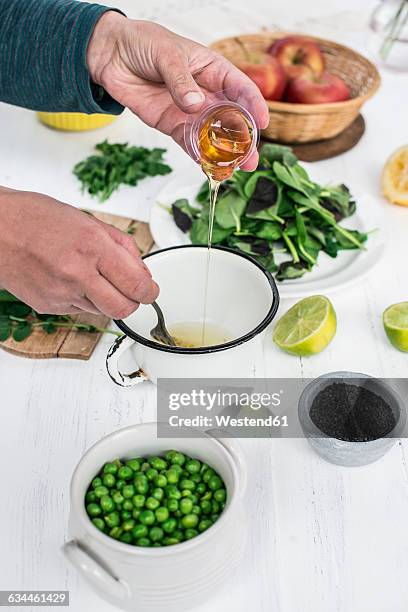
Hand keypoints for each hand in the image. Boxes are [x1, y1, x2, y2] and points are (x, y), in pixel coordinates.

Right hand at [0, 188, 158, 316]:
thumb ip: (122, 247)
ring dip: (106, 298)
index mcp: (92, 246)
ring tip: (89, 274)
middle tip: (131, 291)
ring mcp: (61, 293)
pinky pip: (79, 310)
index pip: (137, 285)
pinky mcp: (48, 306)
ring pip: (103, 311)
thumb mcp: (88, 221)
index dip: (150, 291)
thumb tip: (142, 272)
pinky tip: (70, 279)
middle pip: (124, 309)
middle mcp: (77, 273)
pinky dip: (83, 298)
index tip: (150, 290)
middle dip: (133, 302)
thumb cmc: (36, 218)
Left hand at [87, 14, 268, 170]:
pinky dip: (199, 156)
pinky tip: (210, 168)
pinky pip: (189, 143)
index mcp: (212, 69)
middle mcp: (205, 92)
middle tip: (252, 158)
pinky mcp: (171, 124)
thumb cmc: (143, 44)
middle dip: (243, 139)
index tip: (262, 123)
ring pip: (212, 135)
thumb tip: (195, 105)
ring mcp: (189, 111)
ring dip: (225, 153)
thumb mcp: (166, 55)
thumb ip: (181, 81)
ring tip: (236, 169)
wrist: (111, 55)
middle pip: (231, 118)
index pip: (240, 88)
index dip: (253, 105)